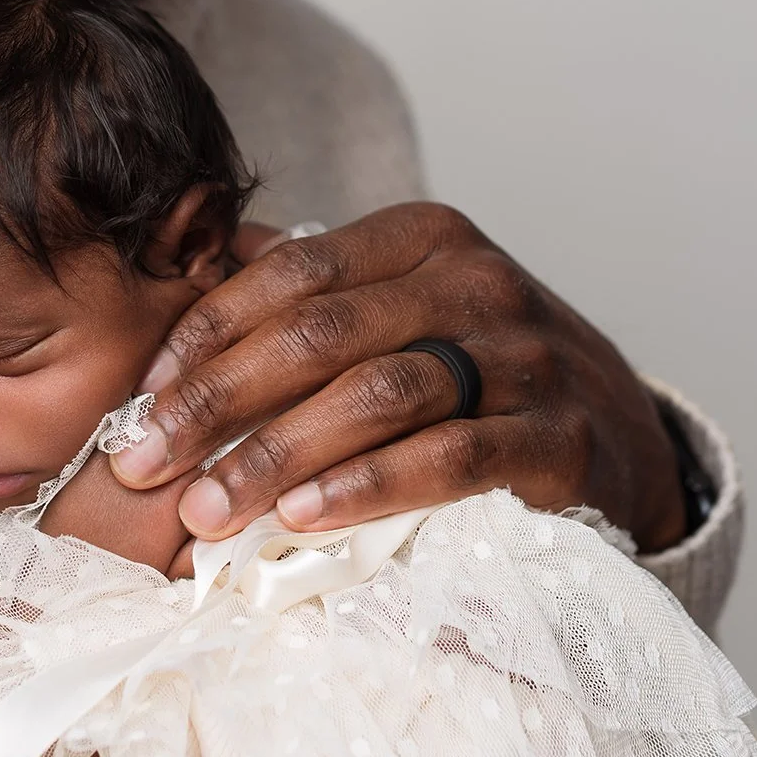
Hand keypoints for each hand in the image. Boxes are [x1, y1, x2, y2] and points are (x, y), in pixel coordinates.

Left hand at [111, 204, 686, 550]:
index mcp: (424, 238)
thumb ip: (306, 290)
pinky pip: (451, 459)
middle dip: (218, 400)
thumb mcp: (402, 307)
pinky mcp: (560, 439)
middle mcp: (478, 283)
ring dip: (278, 454)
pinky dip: (368, 487)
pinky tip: (304, 517)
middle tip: (142, 461)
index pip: (293, 271)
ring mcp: (525, 358)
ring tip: (207, 508)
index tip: (138, 393)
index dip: (206, 331)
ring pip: (380, 393)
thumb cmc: (475, 369)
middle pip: (322, 332)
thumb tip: (184, 263)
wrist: (618, 433)